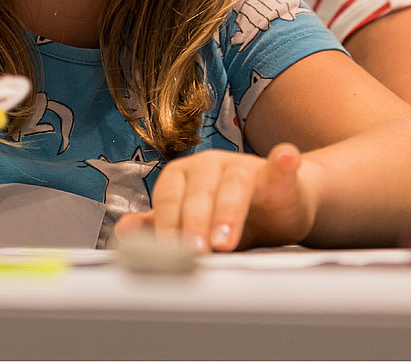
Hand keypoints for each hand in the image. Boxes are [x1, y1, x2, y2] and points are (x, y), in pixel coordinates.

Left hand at [117, 143, 316, 251]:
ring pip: (234, 184)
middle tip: (194, 250)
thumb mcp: (193, 226)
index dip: (167, 223)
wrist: (279, 209)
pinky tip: (285, 159)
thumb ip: (161, 226)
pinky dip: (283, 161)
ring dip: (228, 212)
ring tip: (225, 240)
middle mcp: (211, 164)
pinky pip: (280, 165)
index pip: (169, 197)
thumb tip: (124, 229)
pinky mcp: (279, 173)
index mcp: (184, 175)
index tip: (168, 249)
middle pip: (199, 192)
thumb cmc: (230, 218)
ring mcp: (245, 165)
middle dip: (195, 223)